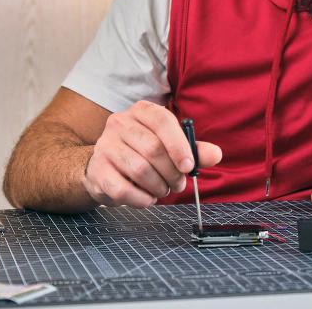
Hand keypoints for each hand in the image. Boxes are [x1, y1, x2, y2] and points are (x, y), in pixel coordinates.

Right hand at [83, 101, 221, 206]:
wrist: (104, 165)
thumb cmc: (142, 152)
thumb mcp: (169, 146)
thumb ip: (193, 149)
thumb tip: (215, 154)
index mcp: (141, 111)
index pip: (162, 121)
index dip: (179, 145)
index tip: (189, 166)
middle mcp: (120, 123)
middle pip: (152, 148)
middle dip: (171, 172)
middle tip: (178, 184)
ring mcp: (105, 146)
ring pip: (139, 170)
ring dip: (158, 186)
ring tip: (162, 190)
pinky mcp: (96, 170)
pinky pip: (123, 189)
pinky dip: (141, 199)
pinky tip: (147, 198)